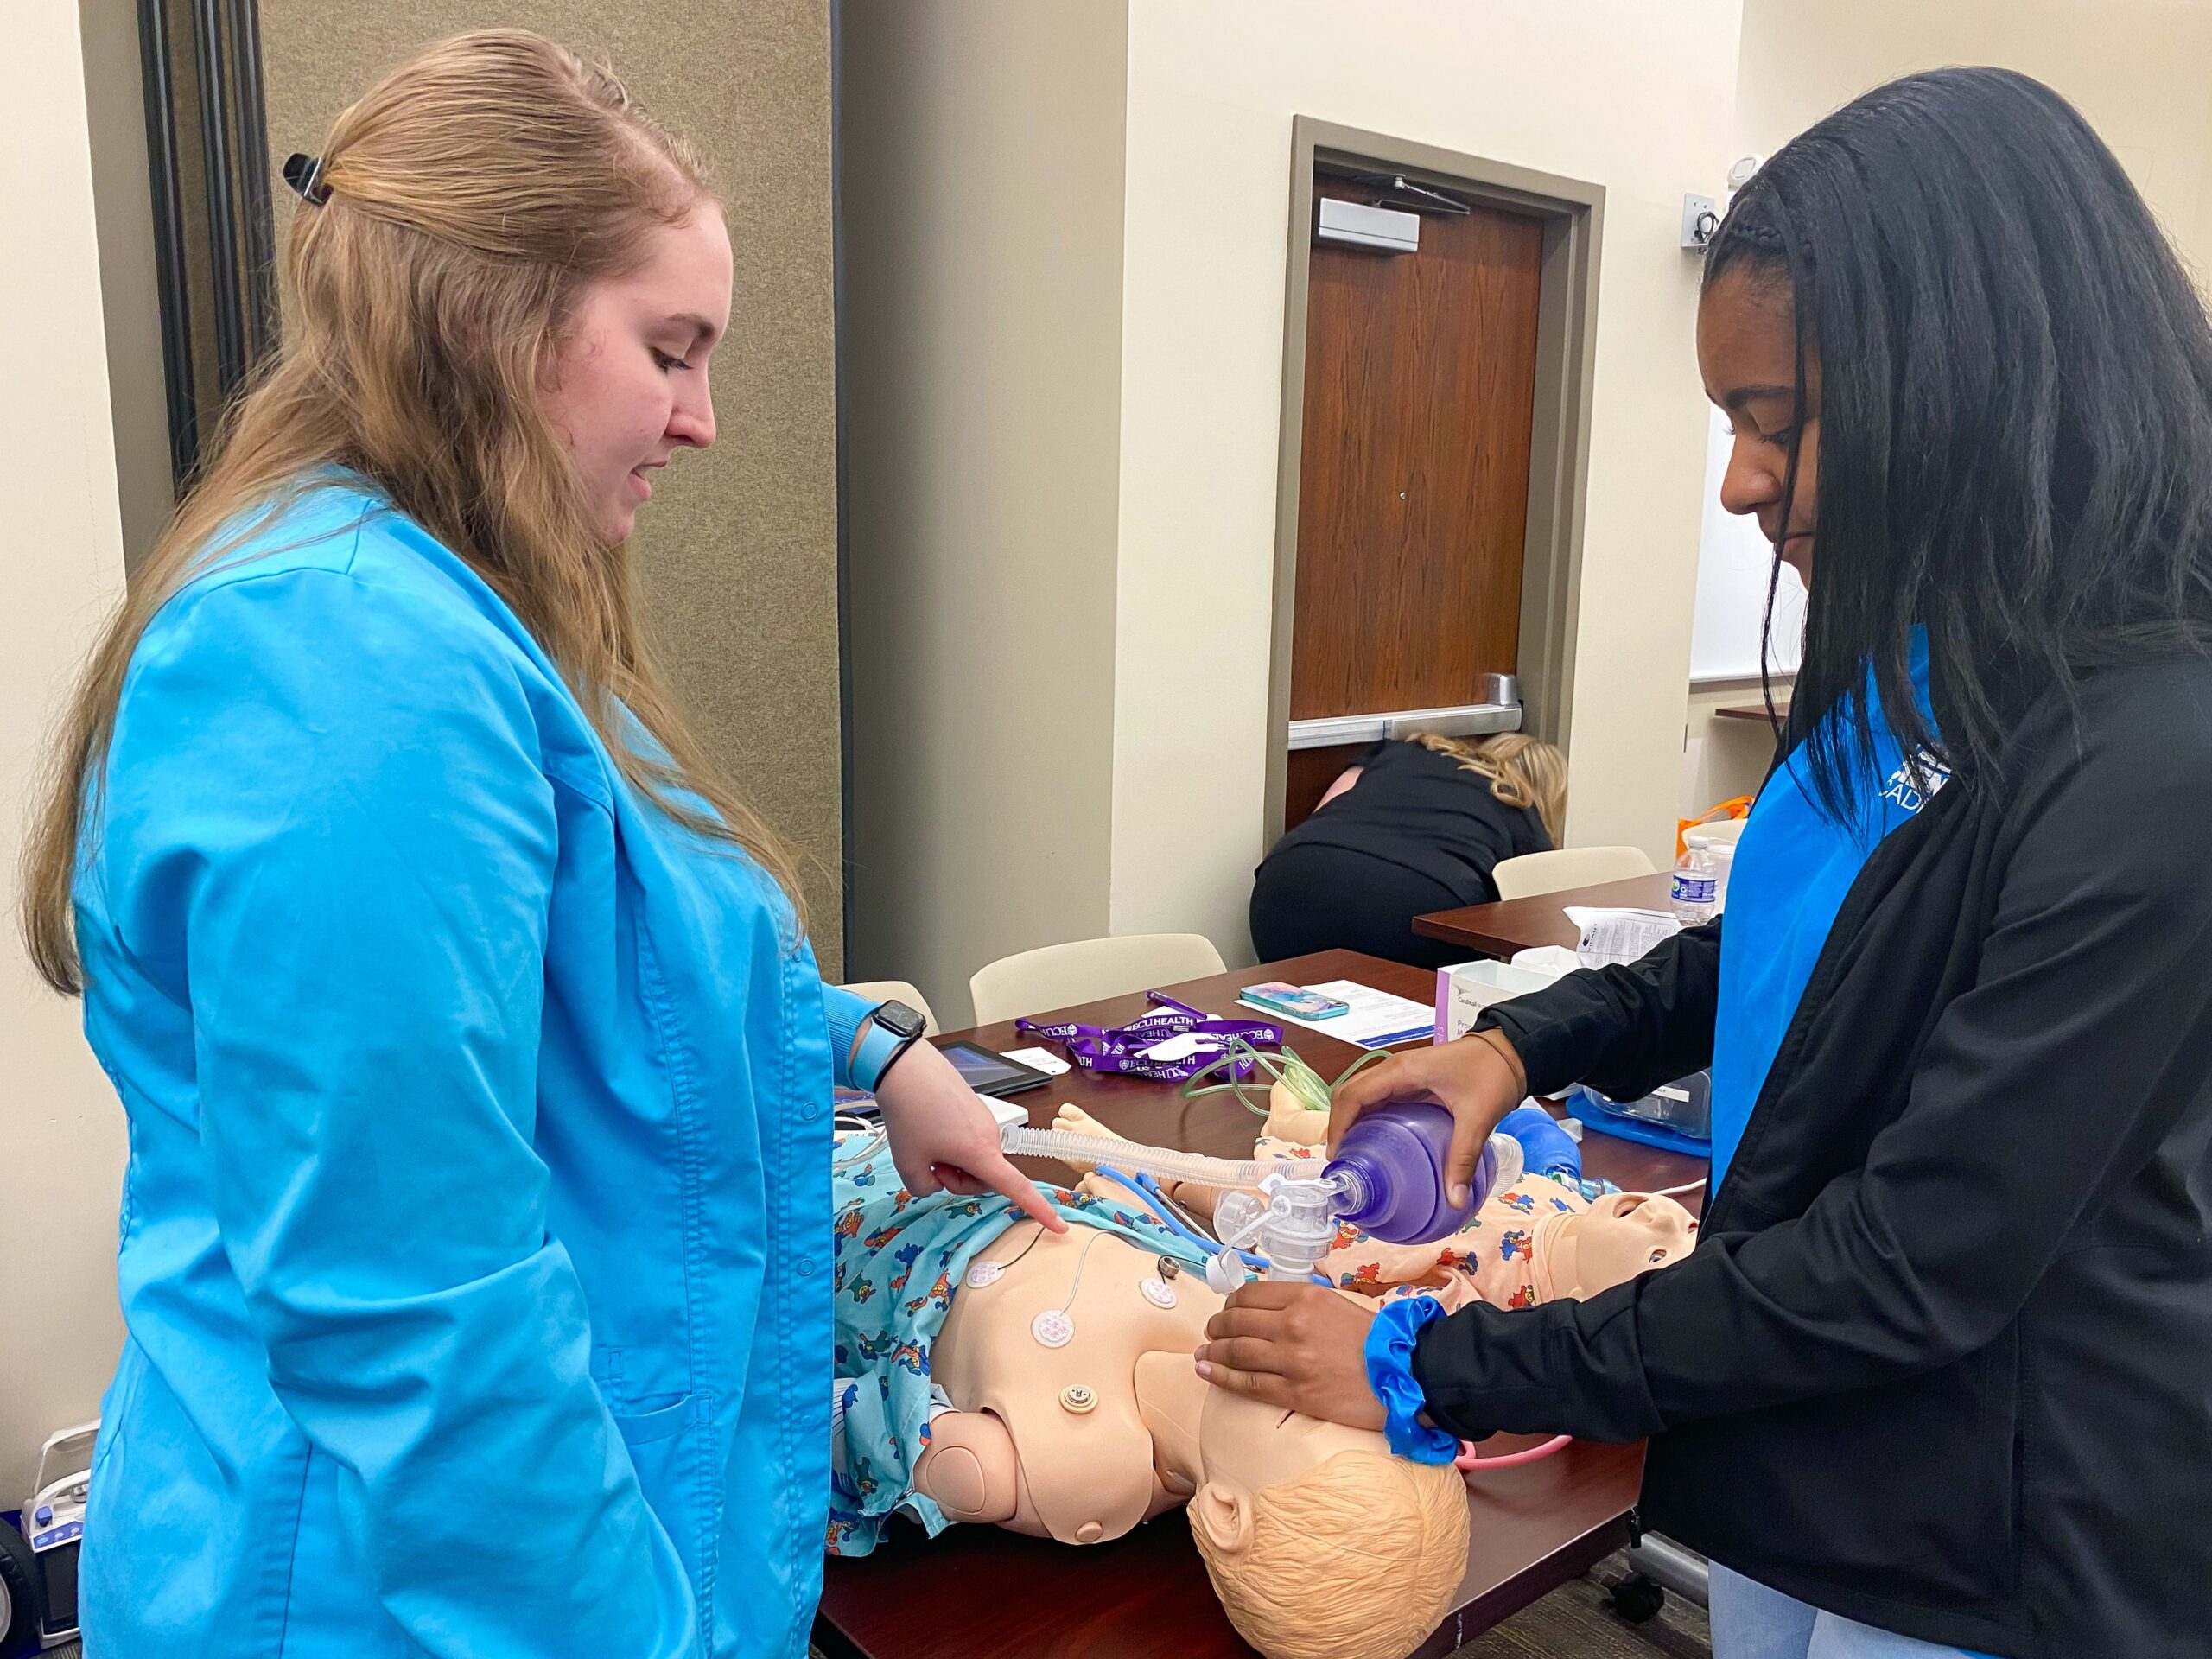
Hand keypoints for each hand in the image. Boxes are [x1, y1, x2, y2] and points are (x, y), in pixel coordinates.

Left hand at [872, 1043, 1065, 1231]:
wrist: (905, 1066)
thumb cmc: (910, 1114)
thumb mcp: (908, 1164)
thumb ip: (923, 1188)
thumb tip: (935, 1182)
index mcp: (981, 1152)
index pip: (1017, 1188)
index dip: (1039, 1210)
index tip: (1060, 1227)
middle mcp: (990, 1136)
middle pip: (984, 1177)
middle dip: (959, 1179)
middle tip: (931, 1165)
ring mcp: (984, 1120)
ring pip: (975, 1158)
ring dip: (953, 1160)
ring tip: (927, 1142)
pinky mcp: (976, 1109)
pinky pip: (969, 1139)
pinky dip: (952, 1143)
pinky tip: (929, 1128)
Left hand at [1194, 1281, 1385, 1429]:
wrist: (1405, 1374)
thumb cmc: (1376, 1340)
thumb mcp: (1337, 1305)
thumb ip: (1302, 1305)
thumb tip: (1268, 1310)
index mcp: (1305, 1297)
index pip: (1250, 1295)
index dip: (1230, 1303)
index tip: (1226, 1311)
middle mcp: (1293, 1324)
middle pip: (1236, 1321)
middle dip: (1216, 1327)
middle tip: (1210, 1332)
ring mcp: (1292, 1360)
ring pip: (1236, 1352)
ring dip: (1212, 1351)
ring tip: (1203, 1353)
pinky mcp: (1294, 1392)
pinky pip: (1247, 1383)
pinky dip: (1221, 1376)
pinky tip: (1207, 1371)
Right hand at [1329, 1028, 1527, 1208]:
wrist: (1511, 1050)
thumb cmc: (1492, 1074)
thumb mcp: (1478, 1118)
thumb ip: (1463, 1158)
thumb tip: (1455, 1200)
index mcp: (1402, 1071)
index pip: (1353, 1095)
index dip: (1338, 1124)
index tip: (1337, 1155)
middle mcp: (1395, 1069)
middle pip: (1350, 1093)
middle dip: (1339, 1124)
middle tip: (1343, 1160)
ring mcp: (1403, 1073)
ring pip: (1363, 1094)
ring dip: (1351, 1120)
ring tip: (1354, 1155)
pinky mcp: (1412, 1080)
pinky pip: (1380, 1097)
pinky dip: (1369, 1117)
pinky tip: (1377, 1142)